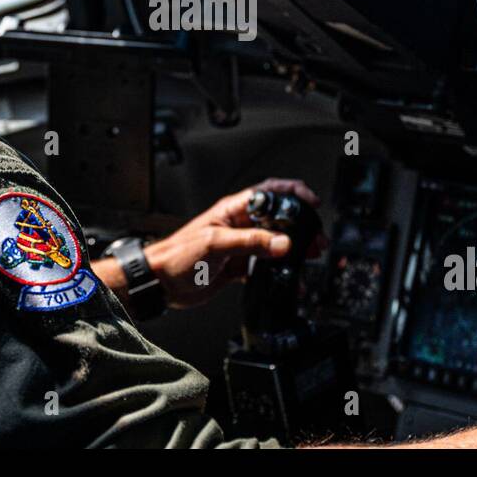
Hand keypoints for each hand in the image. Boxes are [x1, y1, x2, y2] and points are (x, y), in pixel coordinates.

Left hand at [99, 178, 320, 310]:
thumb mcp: (216, 244)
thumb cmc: (176, 256)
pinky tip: (289, 278)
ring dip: (293, 249)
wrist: (160, 283)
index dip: (292, 193)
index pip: (269, 193)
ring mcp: (240, 246)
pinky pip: (265, 266)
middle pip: (278, 219)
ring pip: (274, 243)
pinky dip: (279, 272)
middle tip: (315, 237)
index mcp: (232, 210)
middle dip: (300, 225)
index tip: (310, 202)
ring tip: (309, 256)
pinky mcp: (238, 266)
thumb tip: (282, 243)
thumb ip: (250, 243)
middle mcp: (239, 225)